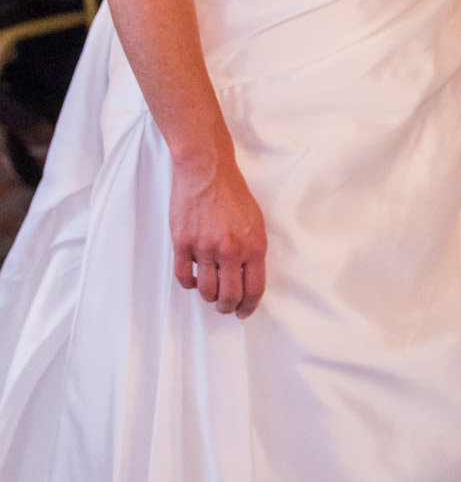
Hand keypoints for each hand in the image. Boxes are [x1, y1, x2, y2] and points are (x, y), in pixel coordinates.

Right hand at [170, 151, 267, 318]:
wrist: (207, 170)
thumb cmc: (232, 193)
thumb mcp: (255, 221)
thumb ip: (252, 250)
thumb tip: (247, 277)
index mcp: (253, 245)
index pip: (253, 289)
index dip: (248, 306)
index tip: (243, 311)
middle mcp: (231, 250)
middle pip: (229, 297)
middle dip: (228, 307)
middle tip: (225, 306)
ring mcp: (205, 248)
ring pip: (206, 291)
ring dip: (209, 296)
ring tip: (210, 290)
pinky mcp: (183, 243)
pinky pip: (184, 277)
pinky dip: (189, 283)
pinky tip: (194, 277)